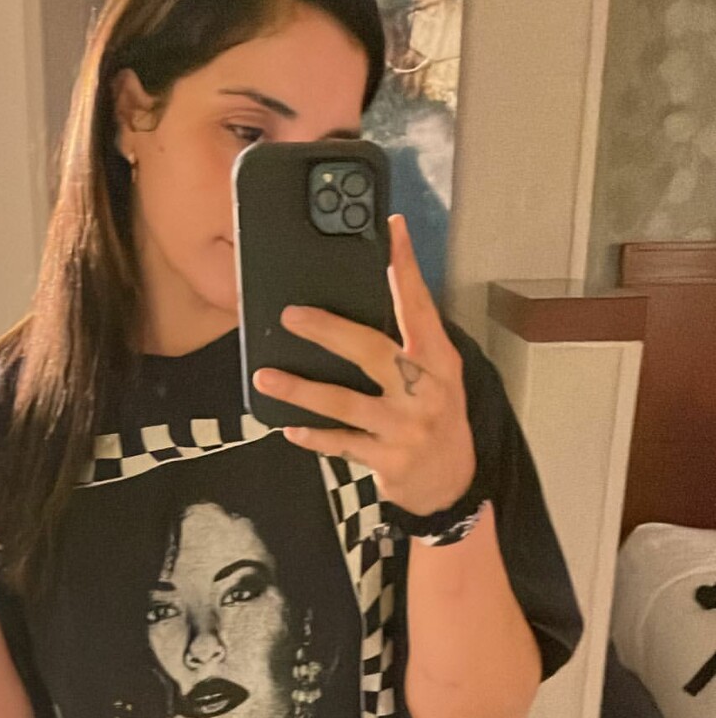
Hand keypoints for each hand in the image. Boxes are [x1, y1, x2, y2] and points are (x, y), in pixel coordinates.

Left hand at [250, 214, 476, 517]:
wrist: (452, 485)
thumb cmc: (437, 420)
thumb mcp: (438, 378)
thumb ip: (410, 344)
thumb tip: (361, 303)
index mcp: (439, 361)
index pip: (420, 306)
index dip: (405, 268)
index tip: (391, 231)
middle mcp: (425, 390)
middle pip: (371, 350)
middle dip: (328, 330)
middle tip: (290, 316)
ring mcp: (405, 428)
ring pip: (344, 403)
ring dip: (300, 391)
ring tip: (266, 377)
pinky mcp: (387, 460)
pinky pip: (341, 445)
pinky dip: (313, 437)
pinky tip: (288, 428)